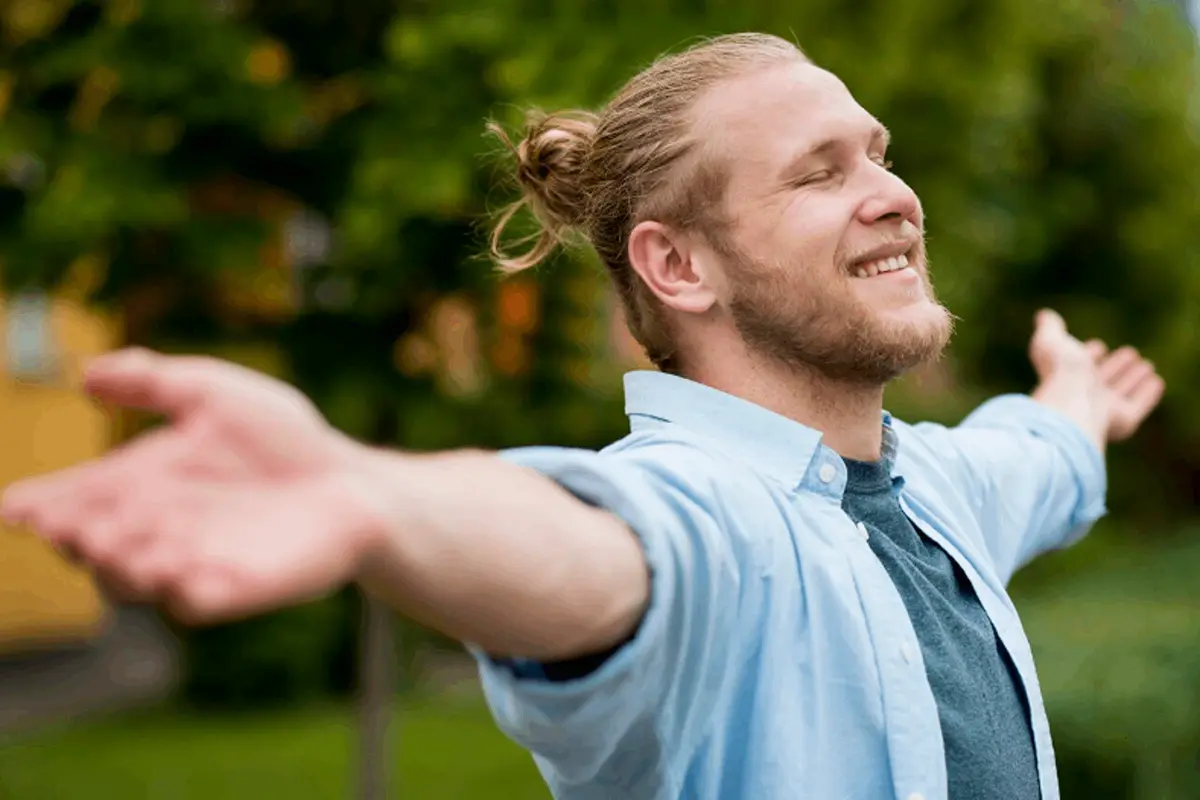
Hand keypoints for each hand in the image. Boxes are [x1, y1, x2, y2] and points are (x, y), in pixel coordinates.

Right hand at [0, 348, 376, 623]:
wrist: (347, 480)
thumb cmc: (283, 439)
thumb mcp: (215, 392)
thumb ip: (154, 380)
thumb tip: (86, 373)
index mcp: (138, 484)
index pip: (72, 500)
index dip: (39, 505)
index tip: (15, 506)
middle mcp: (151, 529)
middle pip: (92, 543)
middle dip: (74, 533)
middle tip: (65, 522)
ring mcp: (189, 565)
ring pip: (132, 579)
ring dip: (118, 562)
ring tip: (112, 540)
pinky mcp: (233, 591)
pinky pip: (193, 600)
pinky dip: (179, 587)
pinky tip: (176, 566)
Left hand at [1028, 309, 1163, 444]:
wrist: (1070, 403)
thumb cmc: (1059, 371)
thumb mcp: (1050, 342)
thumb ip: (1049, 329)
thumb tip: (1044, 315)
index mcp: (1064, 376)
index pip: (1080, 363)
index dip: (1089, 353)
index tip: (1098, 346)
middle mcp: (1083, 394)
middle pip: (1102, 378)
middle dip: (1115, 365)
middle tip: (1130, 353)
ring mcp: (1102, 409)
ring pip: (1120, 391)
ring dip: (1133, 378)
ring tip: (1146, 364)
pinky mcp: (1121, 421)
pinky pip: (1138, 406)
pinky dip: (1148, 394)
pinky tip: (1156, 381)